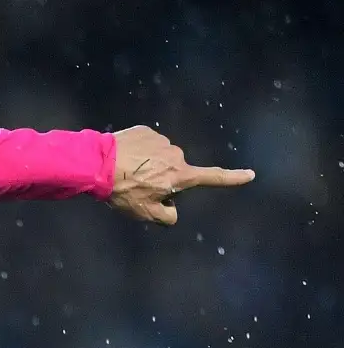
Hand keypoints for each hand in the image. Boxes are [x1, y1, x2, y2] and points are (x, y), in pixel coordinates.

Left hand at [108, 125, 254, 224]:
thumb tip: (173, 212)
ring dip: (148, 163)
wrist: (97, 164)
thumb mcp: (145, 213)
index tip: (250, 174)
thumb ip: (167, 217)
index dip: (232, 178)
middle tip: (138, 186)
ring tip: (126, 172)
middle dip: (162, 178)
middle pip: (175, 170)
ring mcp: (160, 140)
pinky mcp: (144, 131)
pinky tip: (122, 158)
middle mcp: (176, 155)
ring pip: (159, 156)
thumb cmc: (123, 191)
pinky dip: (138, 151)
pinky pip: (146, 143)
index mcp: (181, 175)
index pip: (213, 178)